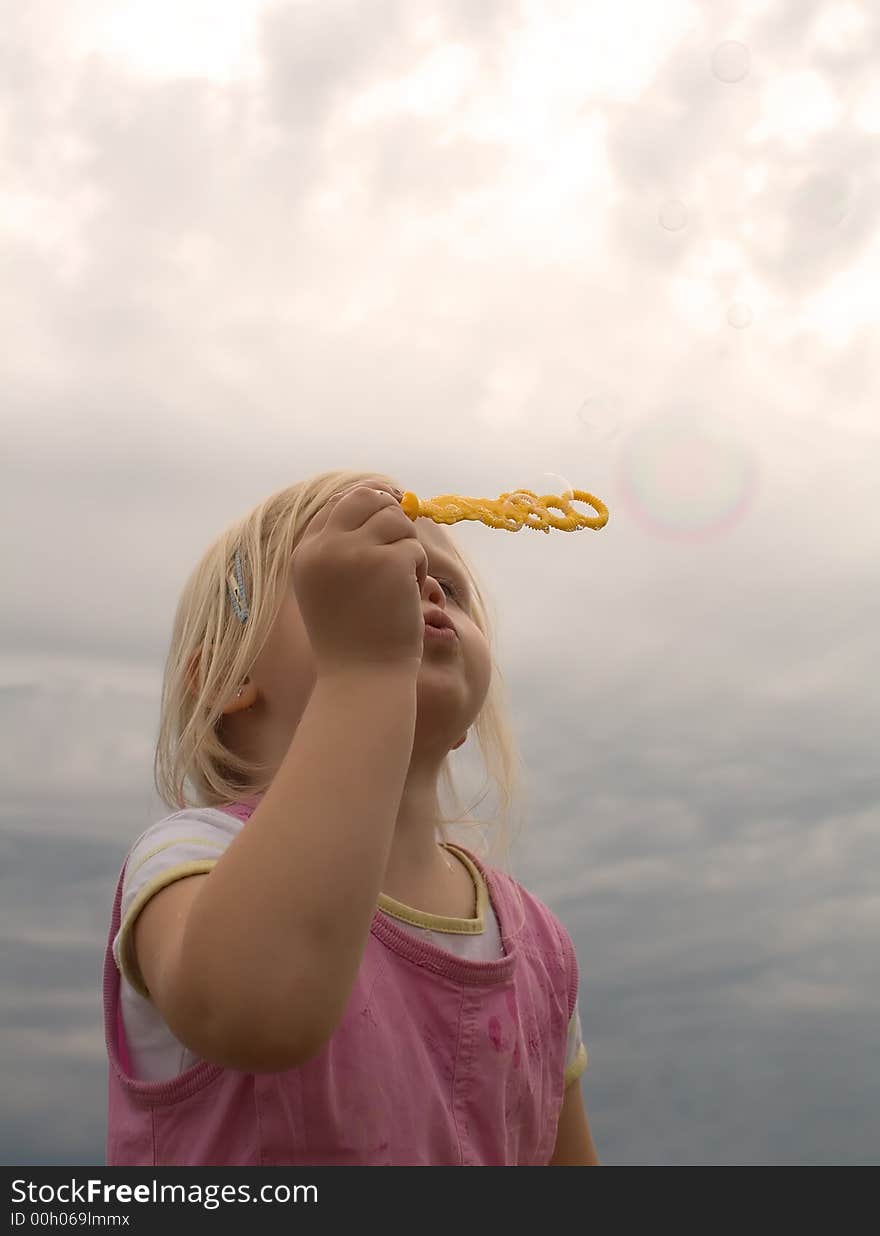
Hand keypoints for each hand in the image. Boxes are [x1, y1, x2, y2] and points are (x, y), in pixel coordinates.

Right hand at [292, 484, 428, 674]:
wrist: (363, 678)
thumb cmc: (353, 640)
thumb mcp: (331, 589)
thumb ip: (342, 549)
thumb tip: (382, 502)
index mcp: (306, 554)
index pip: (337, 504)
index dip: (367, 506)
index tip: (386, 521)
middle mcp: (325, 547)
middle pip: (365, 498)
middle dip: (389, 517)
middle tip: (400, 547)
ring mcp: (356, 552)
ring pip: (395, 519)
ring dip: (406, 547)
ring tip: (400, 582)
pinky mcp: (389, 562)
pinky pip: (414, 547)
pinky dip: (419, 569)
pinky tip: (407, 596)